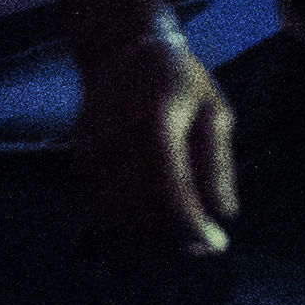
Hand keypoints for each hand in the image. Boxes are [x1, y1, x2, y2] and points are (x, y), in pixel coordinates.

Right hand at [78, 23, 240, 258]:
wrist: (120, 51)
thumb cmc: (178, 80)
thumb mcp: (214, 110)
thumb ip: (218, 163)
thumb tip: (226, 213)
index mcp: (158, 123)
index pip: (172, 188)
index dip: (193, 224)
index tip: (216, 245)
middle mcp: (118, 142)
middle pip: (139, 212)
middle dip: (172, 242)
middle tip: (201, 250)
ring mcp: (91, 154)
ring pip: (112, 220)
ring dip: (144, 247)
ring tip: (176, 253)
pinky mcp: (77, 164)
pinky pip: (93, 212)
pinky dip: (117, 236)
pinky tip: (142, 247)